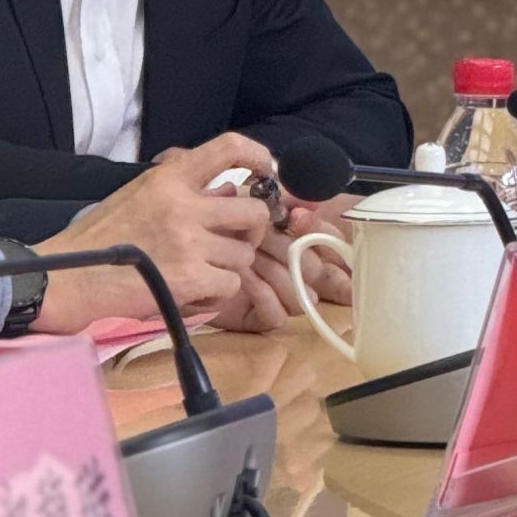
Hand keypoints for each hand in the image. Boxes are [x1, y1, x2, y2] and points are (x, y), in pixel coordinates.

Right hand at [30, 132, 275, 333]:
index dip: (259, 155)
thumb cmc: (100, 237)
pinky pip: (230, 285)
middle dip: (253, 229)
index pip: (228, 148)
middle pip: (253, 210)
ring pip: (243, 254)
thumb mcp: (139, 195)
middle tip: (236, 241)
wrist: (67, 276)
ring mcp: (189, 242)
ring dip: (230, 267)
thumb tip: (229, 189)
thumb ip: (183, 190)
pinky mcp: (189, 278)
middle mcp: (184, 204)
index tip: (266, 170)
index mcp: (169, 177)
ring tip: (202, 272)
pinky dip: (218, 294)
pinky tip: (195, 292)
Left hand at [216, 208, 356, 334]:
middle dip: (289, 249)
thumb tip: (309, 203)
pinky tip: (244, 276)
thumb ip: (283, 199)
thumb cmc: (220, 222)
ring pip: (303, 294)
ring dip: (275, 271)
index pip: (332, 239)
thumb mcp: (250, 201)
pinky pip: (278, 315)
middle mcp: (299, 269)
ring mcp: (284, 295)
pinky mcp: (264, 318)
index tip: (295, 217)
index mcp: (303, 238)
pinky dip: (263, 294)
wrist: (184, 251)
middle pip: (318, 268)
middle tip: (262, 236)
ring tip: (249, 255)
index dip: (320, 230)